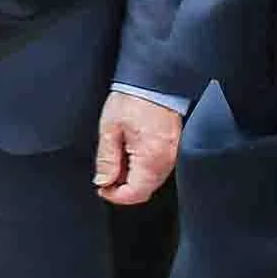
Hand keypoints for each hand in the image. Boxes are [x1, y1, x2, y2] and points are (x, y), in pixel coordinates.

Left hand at [95, 90, 183, 205]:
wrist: (153, 81)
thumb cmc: (132, 100)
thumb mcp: (110, 129)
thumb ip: (107, 159)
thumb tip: (103, 181)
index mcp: (151, 158)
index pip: (135, 194)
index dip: (115, 196)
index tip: (101, 188)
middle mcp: (167, 161)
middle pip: (144, 190)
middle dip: (122, 189)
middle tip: (106, 176)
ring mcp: (173, 156)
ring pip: (151, 181)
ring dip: (132, 179)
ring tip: (116, 160)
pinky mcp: (174, 149)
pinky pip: (158, 169)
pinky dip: (142, 169)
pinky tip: (129, 155)